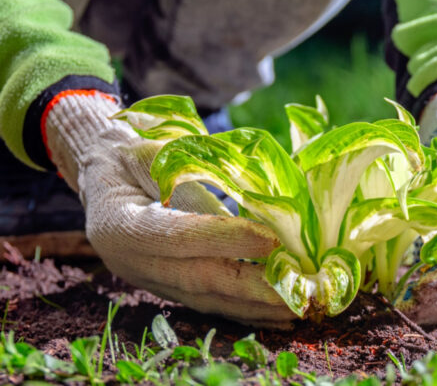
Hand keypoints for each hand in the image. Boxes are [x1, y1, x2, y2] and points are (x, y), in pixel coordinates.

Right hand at [44, 91, 294, 327]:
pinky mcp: (169, 290)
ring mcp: (150, 281)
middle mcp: (131, 262)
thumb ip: (191, 176)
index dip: (226, 239)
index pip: (178, 236)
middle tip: (295, 290)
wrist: (105, 176)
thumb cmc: (134, 155)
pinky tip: (280, 318)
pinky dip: (247, 313)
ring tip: (297, 307)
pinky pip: (211, 305)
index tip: (272, 240)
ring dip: (256, 307)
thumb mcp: (154, 152)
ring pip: (208, 299)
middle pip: (198, 279)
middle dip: (251, 287)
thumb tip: (246, 196)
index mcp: (119, 223)